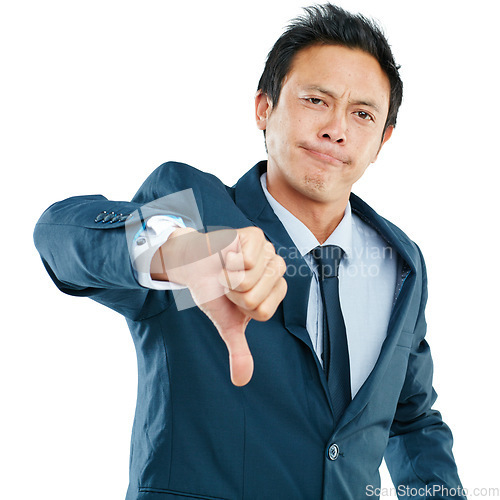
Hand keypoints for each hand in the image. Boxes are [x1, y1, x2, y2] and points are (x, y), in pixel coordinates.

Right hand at [151, 227, 286, 385]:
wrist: (192, 263)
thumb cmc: (212, 290)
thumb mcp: (226, 321)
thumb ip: (238, 349)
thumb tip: (242, 380)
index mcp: (276, 289)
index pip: (264, 312)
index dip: (241, 308)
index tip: (234, 297)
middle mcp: (276, 268)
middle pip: (254, 298)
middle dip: (232, 294)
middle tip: (227, 282)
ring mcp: (268, 251)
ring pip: (247, 281)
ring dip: (226, 278)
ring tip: (224, 268)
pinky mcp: (255, 236)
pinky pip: (244, 261)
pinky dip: (225, 262)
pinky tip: (224, 255)